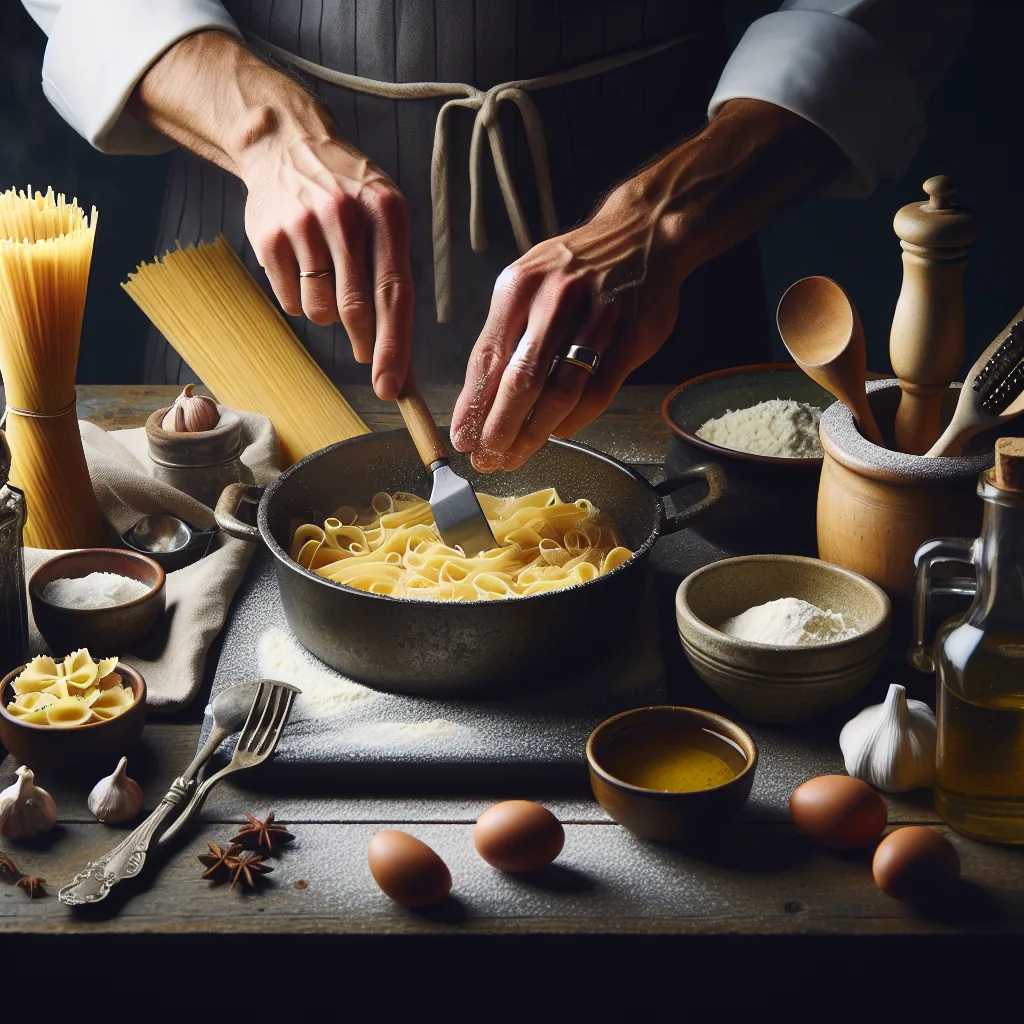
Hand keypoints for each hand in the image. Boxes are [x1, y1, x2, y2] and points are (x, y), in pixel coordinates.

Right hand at [241, 133, 413, 399]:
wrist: (285, 142)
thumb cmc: (347, 193)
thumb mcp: (384, 213)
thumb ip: (392, 271)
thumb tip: (397, 348)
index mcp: (386, 212)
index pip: (395, 293)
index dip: (394, 346)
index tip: (391, 386)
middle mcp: (345, 215)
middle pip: (357, 308)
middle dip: (365, 347)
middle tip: (367, 360)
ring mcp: (303, 224)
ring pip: (320, 311)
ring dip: (328, 316)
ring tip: (329, 284)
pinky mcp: (268, 236)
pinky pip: (290, 301)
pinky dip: (300, 302)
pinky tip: (303, 271)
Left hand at [449, 180, 688, 470]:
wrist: (642, 233)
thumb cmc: (576, 267)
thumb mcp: (528, 281)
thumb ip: (505, 331)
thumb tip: (479, 395)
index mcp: (519, 287)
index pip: (487, 358)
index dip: (473, 405)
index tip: (463, 437)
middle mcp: (555, 300)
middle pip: (520, 381)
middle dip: (499, 428)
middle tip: (488, 457)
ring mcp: (596, 318)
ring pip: (559, 392)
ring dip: (535, 433)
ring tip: (518, 454)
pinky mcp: (629, 337)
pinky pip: (596, 392)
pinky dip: (574, 420)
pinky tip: (558, 432)